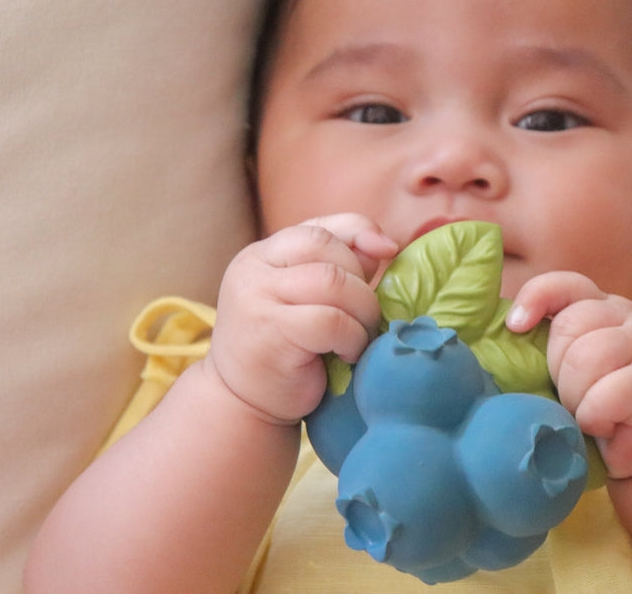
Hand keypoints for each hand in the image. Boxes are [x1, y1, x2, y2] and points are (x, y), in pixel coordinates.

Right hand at [206, 214, 398, 424]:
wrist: (243, 404)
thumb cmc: (286, 352)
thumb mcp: (309, 302)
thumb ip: (339, 269)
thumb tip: (383, 245)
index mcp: (264, 254)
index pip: (319, 228)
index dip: (360, 232)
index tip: (388, 251)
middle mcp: (253, 267)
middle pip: (327, 249)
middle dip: (361, 282)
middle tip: (367, 318)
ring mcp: (256, 296)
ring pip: (332, 282)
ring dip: (361, 311)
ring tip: (359, 337)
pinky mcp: (269, 330)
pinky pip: (330, 320)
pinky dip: (351, 336)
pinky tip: (347, 354)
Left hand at [507, 272, 631, 478]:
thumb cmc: (601, 402)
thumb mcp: (571, 365)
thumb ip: (548, 342)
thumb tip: (507, 328)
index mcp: (602, 305)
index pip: (564, 285)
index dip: (535, 298)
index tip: (515, 326)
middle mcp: (627, 315)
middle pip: (569, 325)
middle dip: (557, 369)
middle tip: (573, 396)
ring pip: (585, 358)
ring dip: (575, 397)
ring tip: (588, 412)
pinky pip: (603, 398)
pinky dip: (594, 420)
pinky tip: (607, 426)